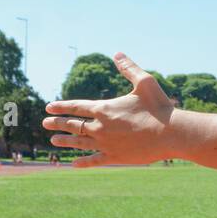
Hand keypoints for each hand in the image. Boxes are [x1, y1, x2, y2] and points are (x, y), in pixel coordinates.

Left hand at [43, 52, 174, 167]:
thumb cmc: (159, 107)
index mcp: (104, 108)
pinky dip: (83, 162)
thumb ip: (128, 68)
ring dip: (65, 141)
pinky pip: (94, 160)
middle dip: (58, 123)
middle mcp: (100, 127)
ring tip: (54, 140)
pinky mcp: (115, 157)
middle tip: (45, 124)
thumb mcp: (144, 82)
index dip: (61, 106)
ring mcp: (106, 143)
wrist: (171, 133)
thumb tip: (117, 54)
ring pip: (79, 143)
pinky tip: (73, 164)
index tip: (49, 107)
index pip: (76, 107)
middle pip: (73, 125)